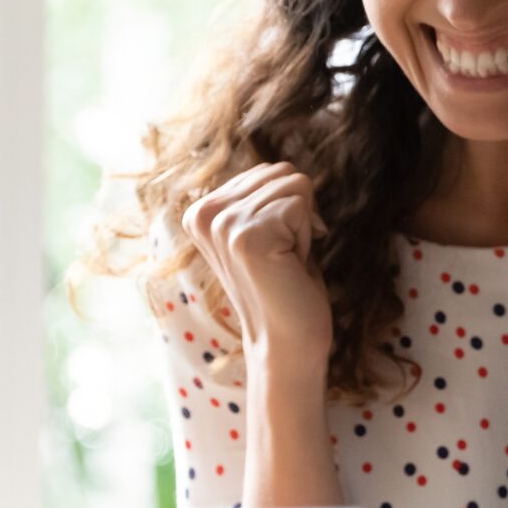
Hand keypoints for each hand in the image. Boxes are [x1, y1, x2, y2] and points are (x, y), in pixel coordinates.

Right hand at [183, 163, 335, 378]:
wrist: (289, 341)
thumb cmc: (286, 284)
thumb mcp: (265, 230)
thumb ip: (261, 197)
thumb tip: (282, 166)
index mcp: (200, 210)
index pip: (269, 170)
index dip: (288, 208)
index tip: (275, 247)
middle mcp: (203, 213)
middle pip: (282, 171)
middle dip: (298, 212)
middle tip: (283, 256)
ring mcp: (222, 224)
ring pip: (294, 184)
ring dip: (303, 225)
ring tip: (284, 261)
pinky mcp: (245, 236)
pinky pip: (301, 203)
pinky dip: (307, 235)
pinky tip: (290, 266)